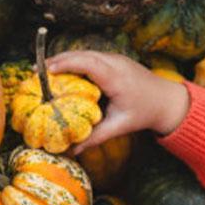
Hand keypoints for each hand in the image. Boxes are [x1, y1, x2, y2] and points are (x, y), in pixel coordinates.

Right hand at [46, 51, 189, 153]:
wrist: (168, 100)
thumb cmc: (144, 113)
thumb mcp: (119, 127)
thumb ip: (95, 137)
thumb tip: (71, 151)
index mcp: (116, 77)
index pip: (88, 63)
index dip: (65, 64)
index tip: (45, 71)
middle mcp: (115, 62)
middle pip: (82, 54)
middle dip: (57, 60)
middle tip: (36, 72)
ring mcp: (115, 58)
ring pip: (84, 53)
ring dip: (64, 59)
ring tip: (43, 71)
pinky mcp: (113, 59)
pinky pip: (89, 56)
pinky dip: (73, 61)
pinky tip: (61, 71)